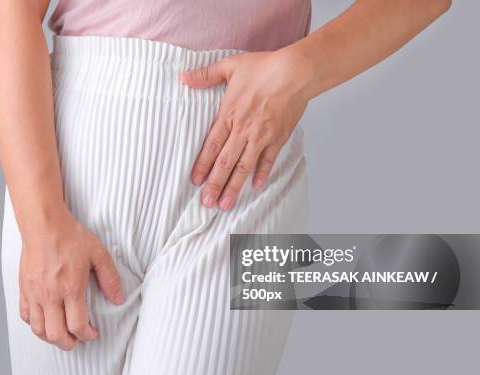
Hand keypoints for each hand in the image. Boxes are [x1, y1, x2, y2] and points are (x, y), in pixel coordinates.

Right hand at [19, 207, 124, 350]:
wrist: (43, 223)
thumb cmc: (70, 236)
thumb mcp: (98, 254)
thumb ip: (110, 278)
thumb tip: (119, 299)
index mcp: (70, 288)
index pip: (77, 326)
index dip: (87, 335)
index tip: (92, 333)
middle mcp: (50, 294)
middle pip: (56, 334)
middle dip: (69, 343)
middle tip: (77, 339)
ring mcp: (34, 293)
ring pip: (38, 329)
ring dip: (51, 337)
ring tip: (62, 333)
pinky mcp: (24, 288)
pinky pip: (25, 316)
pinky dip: (36, 324)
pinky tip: (46, 320)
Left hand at [180, 48, 311, 209]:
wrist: (296, 72)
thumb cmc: (265, 67)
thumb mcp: (230, 66)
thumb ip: (206, 75)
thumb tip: (184, 78)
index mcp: (229, 115)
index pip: (211, 146)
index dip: (202, 165)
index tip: (195, 181)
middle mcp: (244, 130)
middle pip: (225, 162)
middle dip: (215, 185)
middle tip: (207, 203)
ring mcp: (262, 137)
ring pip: (244, 167)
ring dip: (234, 187)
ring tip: (226, 204)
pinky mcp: (278, 138)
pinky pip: (268, 160)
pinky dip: (262, 174)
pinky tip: (256, 187)